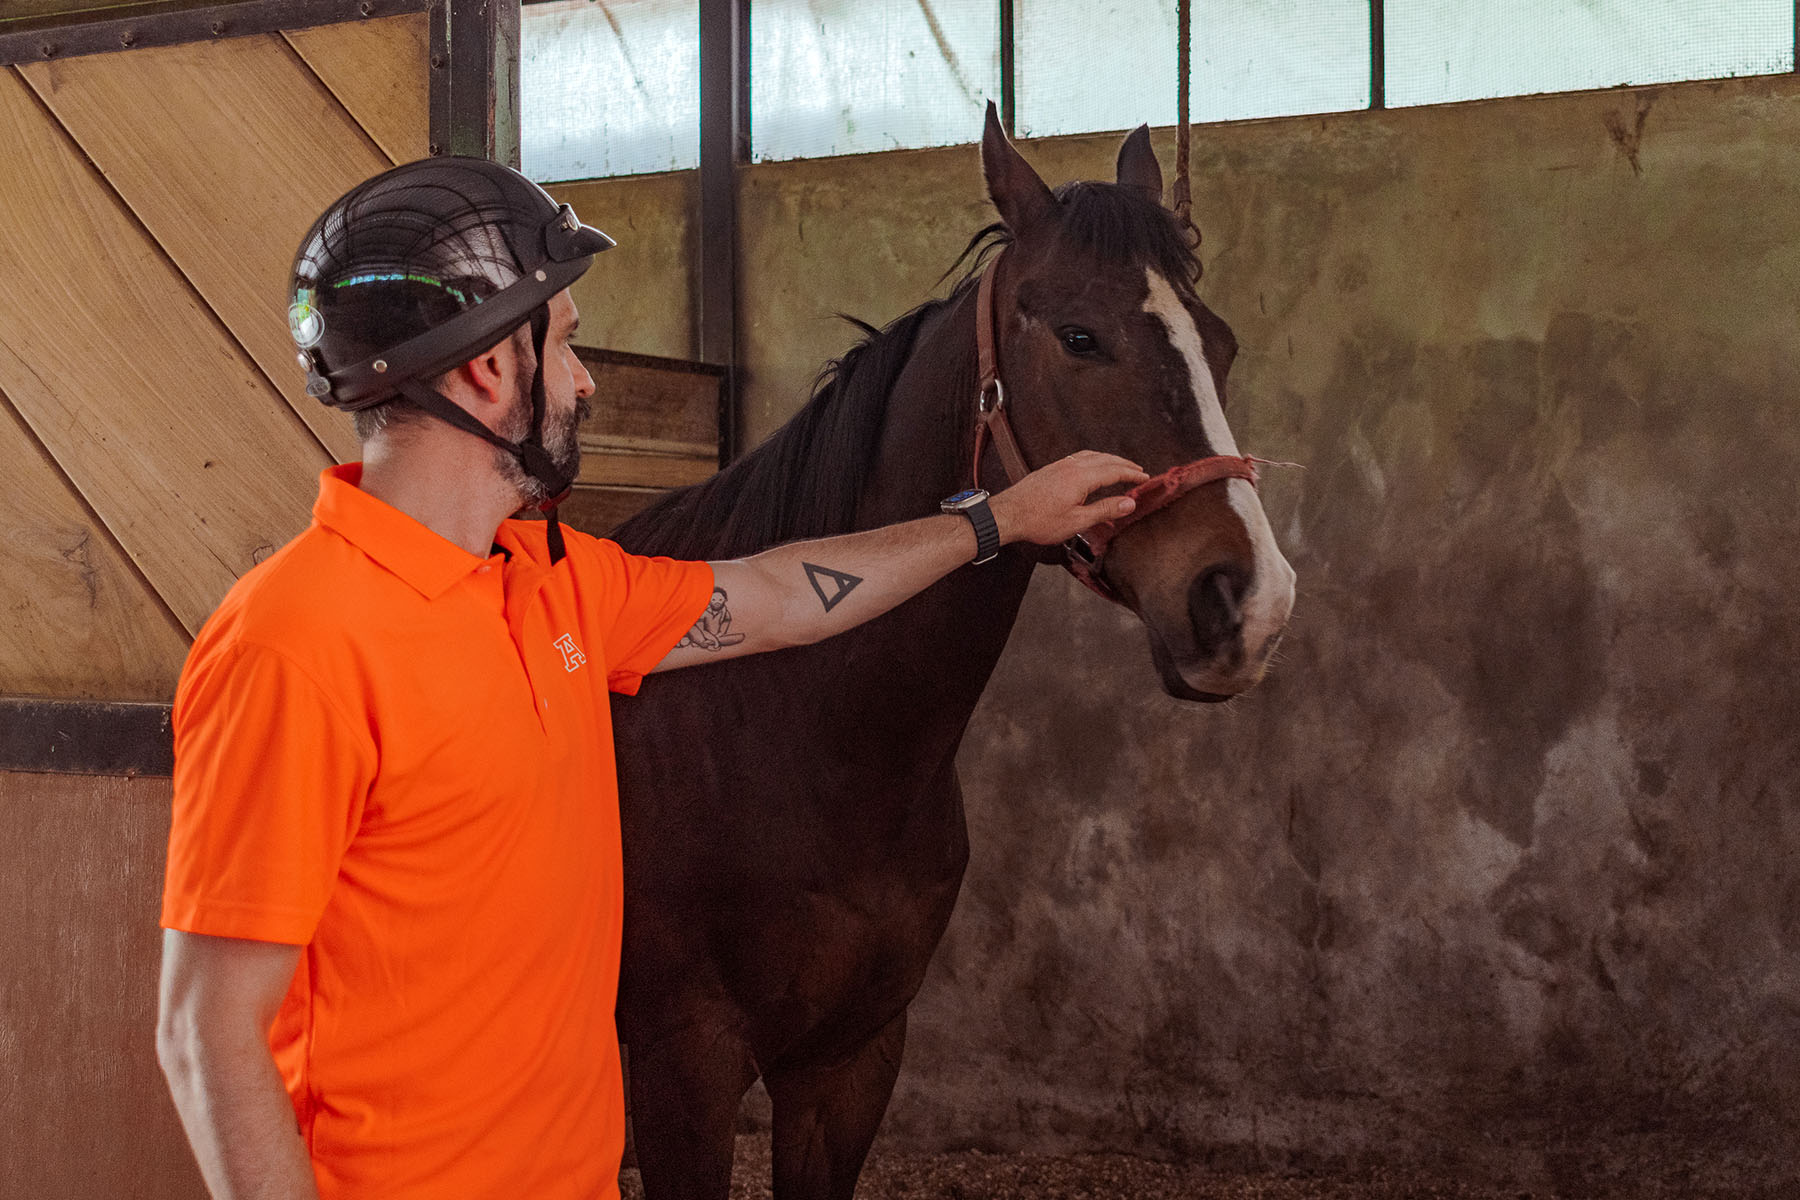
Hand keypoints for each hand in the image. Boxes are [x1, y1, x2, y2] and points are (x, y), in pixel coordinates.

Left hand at [988, 451, 1149, 546]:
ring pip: (1092, 455)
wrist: (1008, 514)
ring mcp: (1060, 465)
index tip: (1145, 477)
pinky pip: (1079, 457)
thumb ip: (1105, 510)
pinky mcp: (1051, 468)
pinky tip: (1092, 465)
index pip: (1114, 471)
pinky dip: (1094, 458)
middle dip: (1124, 464)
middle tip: (1138, 470)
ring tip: (1120, 465)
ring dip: (1109, 459)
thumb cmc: (1038, 521)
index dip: (1132, 474)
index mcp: (1081, 477)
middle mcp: (1071, 466)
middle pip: (1105, 459)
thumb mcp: (1077, 521)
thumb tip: (1129, 502)